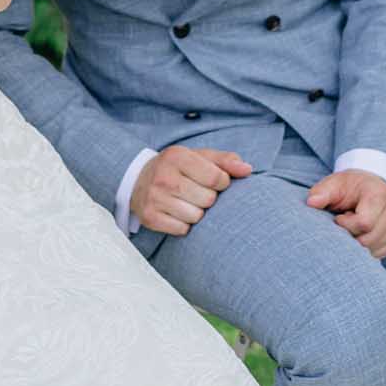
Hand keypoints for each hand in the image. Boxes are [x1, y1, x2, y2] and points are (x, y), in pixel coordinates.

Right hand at [131, 146, 251, 235]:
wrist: (137, 179)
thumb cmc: (177, 168)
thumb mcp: (199, 157)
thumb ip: (225, 161)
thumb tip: (247, 170)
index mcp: (177, 156)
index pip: (216, 178)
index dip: (222, 183)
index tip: (216, 182)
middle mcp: (164, 177)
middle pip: (207, 199)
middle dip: (208, 198)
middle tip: (197, 192)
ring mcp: (154, 198)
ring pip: (196, 217)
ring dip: (197, 212)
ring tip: (187, 202)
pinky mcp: (149, 217)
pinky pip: (182, 229)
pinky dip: (184, 224)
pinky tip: (176, 212)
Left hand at [306, 170, 385, 257]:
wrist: (368, 187)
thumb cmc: (348, 187)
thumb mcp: (333, 184)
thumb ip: (321, 193)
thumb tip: (312, 202)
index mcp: (379, 193)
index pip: (364, 223)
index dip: (346, 225)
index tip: (338, 218)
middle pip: (369, 240)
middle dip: (350, 236)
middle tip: (344, 224)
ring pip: (374, 249)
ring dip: (358, 244)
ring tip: (353, 228)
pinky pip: (379, 254)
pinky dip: (366, 249)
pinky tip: (361, 235)